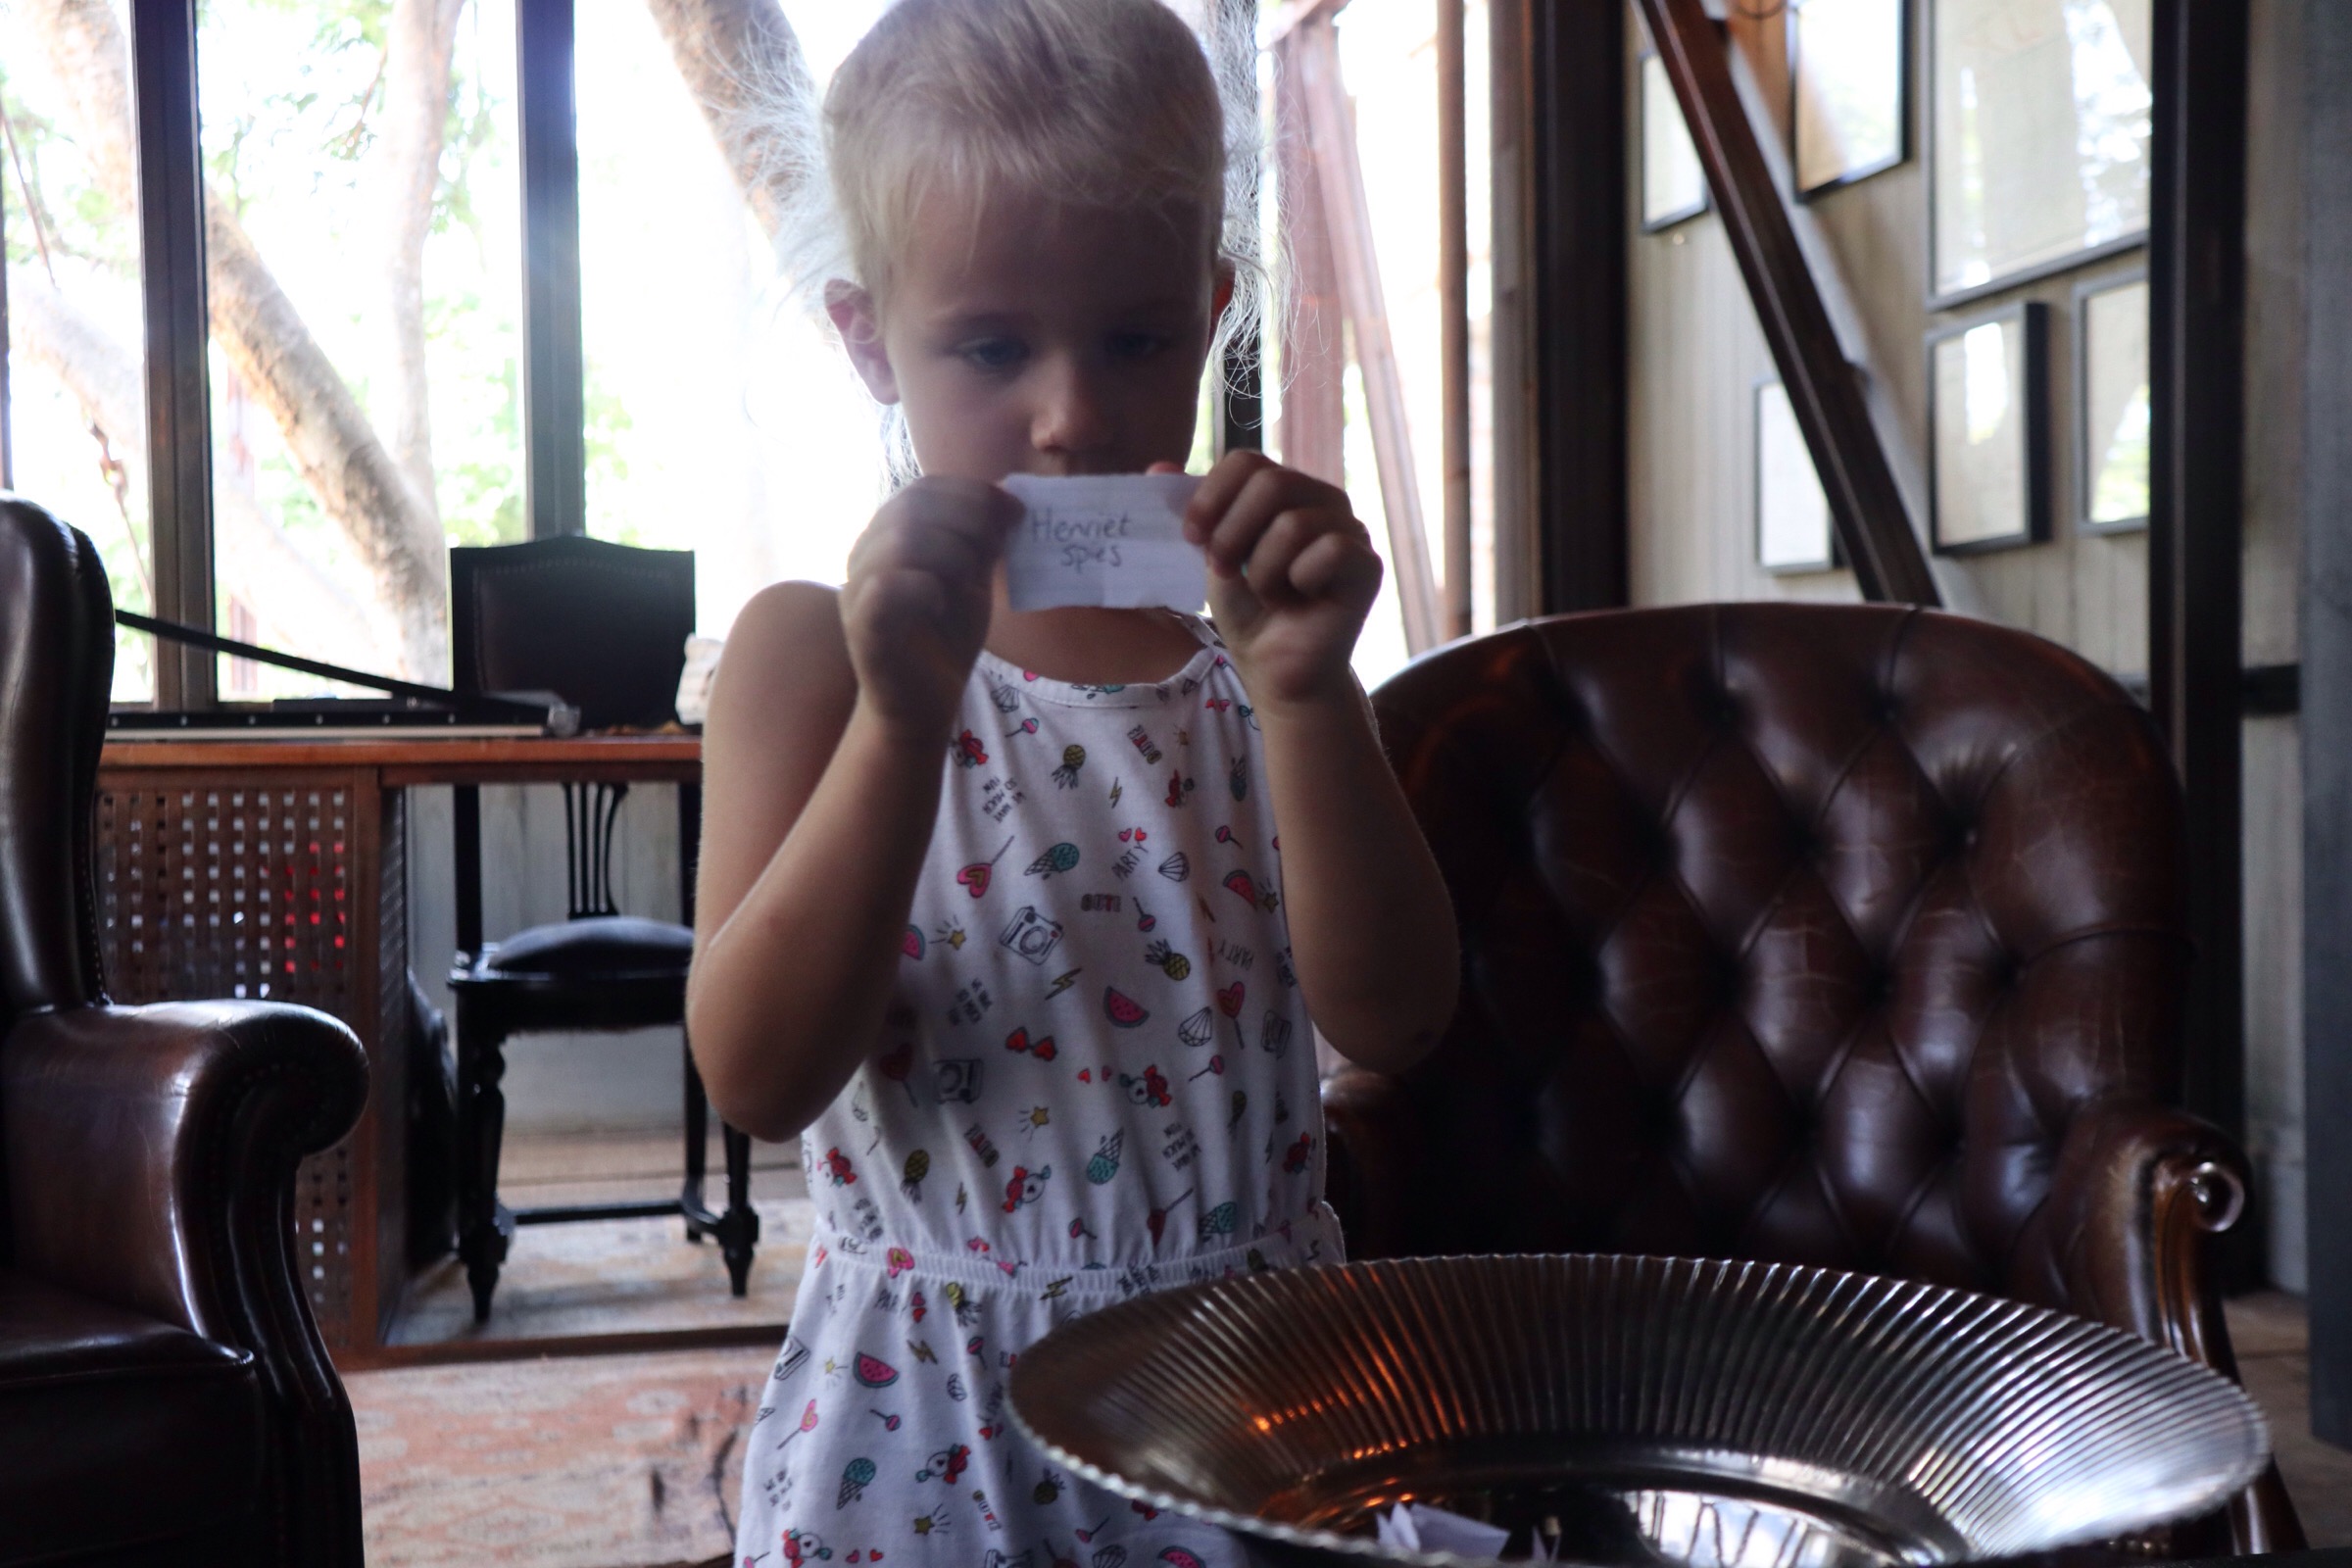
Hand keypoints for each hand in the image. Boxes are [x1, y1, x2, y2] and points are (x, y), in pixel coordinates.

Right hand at [839, 477, 1020, 735]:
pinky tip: (942, 601)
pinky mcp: (863, 629)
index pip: (922, 489)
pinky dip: (920, 586)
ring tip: (971, 579)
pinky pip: (883, 589)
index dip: (970, 491)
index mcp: (889, 538)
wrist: (921, 706)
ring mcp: (859, 591)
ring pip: (899, 540)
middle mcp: (866, 557)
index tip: (1013, 508)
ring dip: (949, 550)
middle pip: (911, 506)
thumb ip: (982, 541)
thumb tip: (1009, 497)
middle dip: (967, 518)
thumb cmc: (943, 640)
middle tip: (996, 546)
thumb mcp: (971, 580)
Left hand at [1174, 452, 1381, 709]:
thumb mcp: (1211, 555)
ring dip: (1264, 570)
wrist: (1274, 669)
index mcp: (1287, 489)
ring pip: (1294, 524)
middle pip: (1271, 483)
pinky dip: (1299, 581)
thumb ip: (1194, 512)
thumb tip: (1159, 466)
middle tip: (1227, 570)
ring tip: (1269, 593)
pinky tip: (1300, 600)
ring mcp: (1351, 529)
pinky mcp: (1367, 565)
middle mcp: (1324, 500)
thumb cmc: (1248, 611)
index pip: (1247, 461)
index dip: (1212, 496)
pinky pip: (1329, 550)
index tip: (1192, 537)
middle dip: (1233, 533)